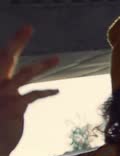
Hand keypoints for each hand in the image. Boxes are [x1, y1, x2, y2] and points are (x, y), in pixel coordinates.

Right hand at [0, 25, 58, 155]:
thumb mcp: (1, 102)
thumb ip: (7, 87)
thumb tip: (19, 80)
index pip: (1, 60)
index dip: (13, 45)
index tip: (25, 31)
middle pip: (6, 57)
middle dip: (17, 40)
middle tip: (28, 27)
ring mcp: (3, 94)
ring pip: (26, 74)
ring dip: (42, 65)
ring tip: (57, 58)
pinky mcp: (15, 106)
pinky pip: (34, 94)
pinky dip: (46, 92)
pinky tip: (56, 91)